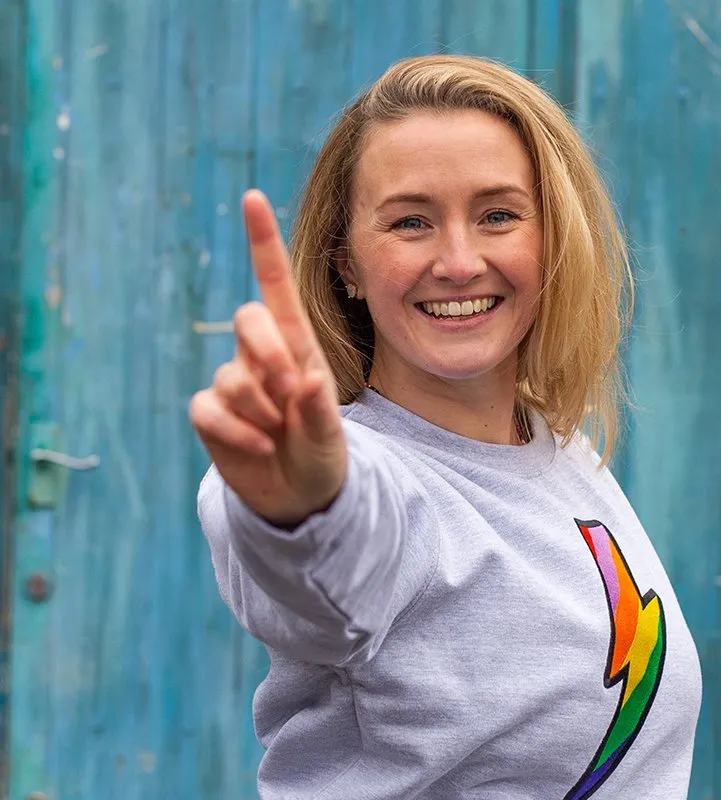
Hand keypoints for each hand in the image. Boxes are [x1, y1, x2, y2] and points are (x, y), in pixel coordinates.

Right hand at [190, 190, 346, 526]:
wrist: (299, 497)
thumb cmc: (321, 455)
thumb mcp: (331, 438)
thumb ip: (319, 412)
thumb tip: (307, 381)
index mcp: (298, 348)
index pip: (275, 286)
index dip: (263, 243)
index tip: (252, 197)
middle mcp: (262, 357)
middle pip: (247, 318)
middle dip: (267, 352)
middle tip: (288, 392)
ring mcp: (234, 383)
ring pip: (231, 375)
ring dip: (258, 407)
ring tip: (277, 434)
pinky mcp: (210, 413)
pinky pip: (207, 407)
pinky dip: (233, 430)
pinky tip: (257, 446)